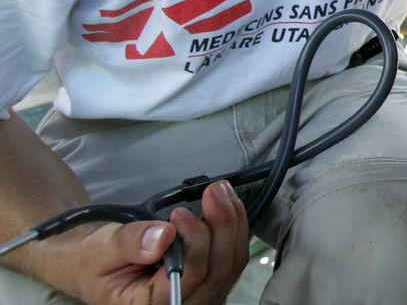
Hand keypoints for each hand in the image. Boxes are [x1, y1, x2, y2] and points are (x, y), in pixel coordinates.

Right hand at [68, 181, 248, 303]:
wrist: (95, 265)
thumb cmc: (95, 260)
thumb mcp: (101, 249)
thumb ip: (130, 243)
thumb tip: (164, 236)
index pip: (191, 276)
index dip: (195, 240)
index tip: (180, 213)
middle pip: (219, 269)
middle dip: (222, 224)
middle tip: (214, 190)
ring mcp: (198, 298)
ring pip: (232, 263)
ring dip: (232, 222)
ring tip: (220, 191)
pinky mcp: (208, 284)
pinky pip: (232, 259)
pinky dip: (234, 229)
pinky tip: (227, 205)